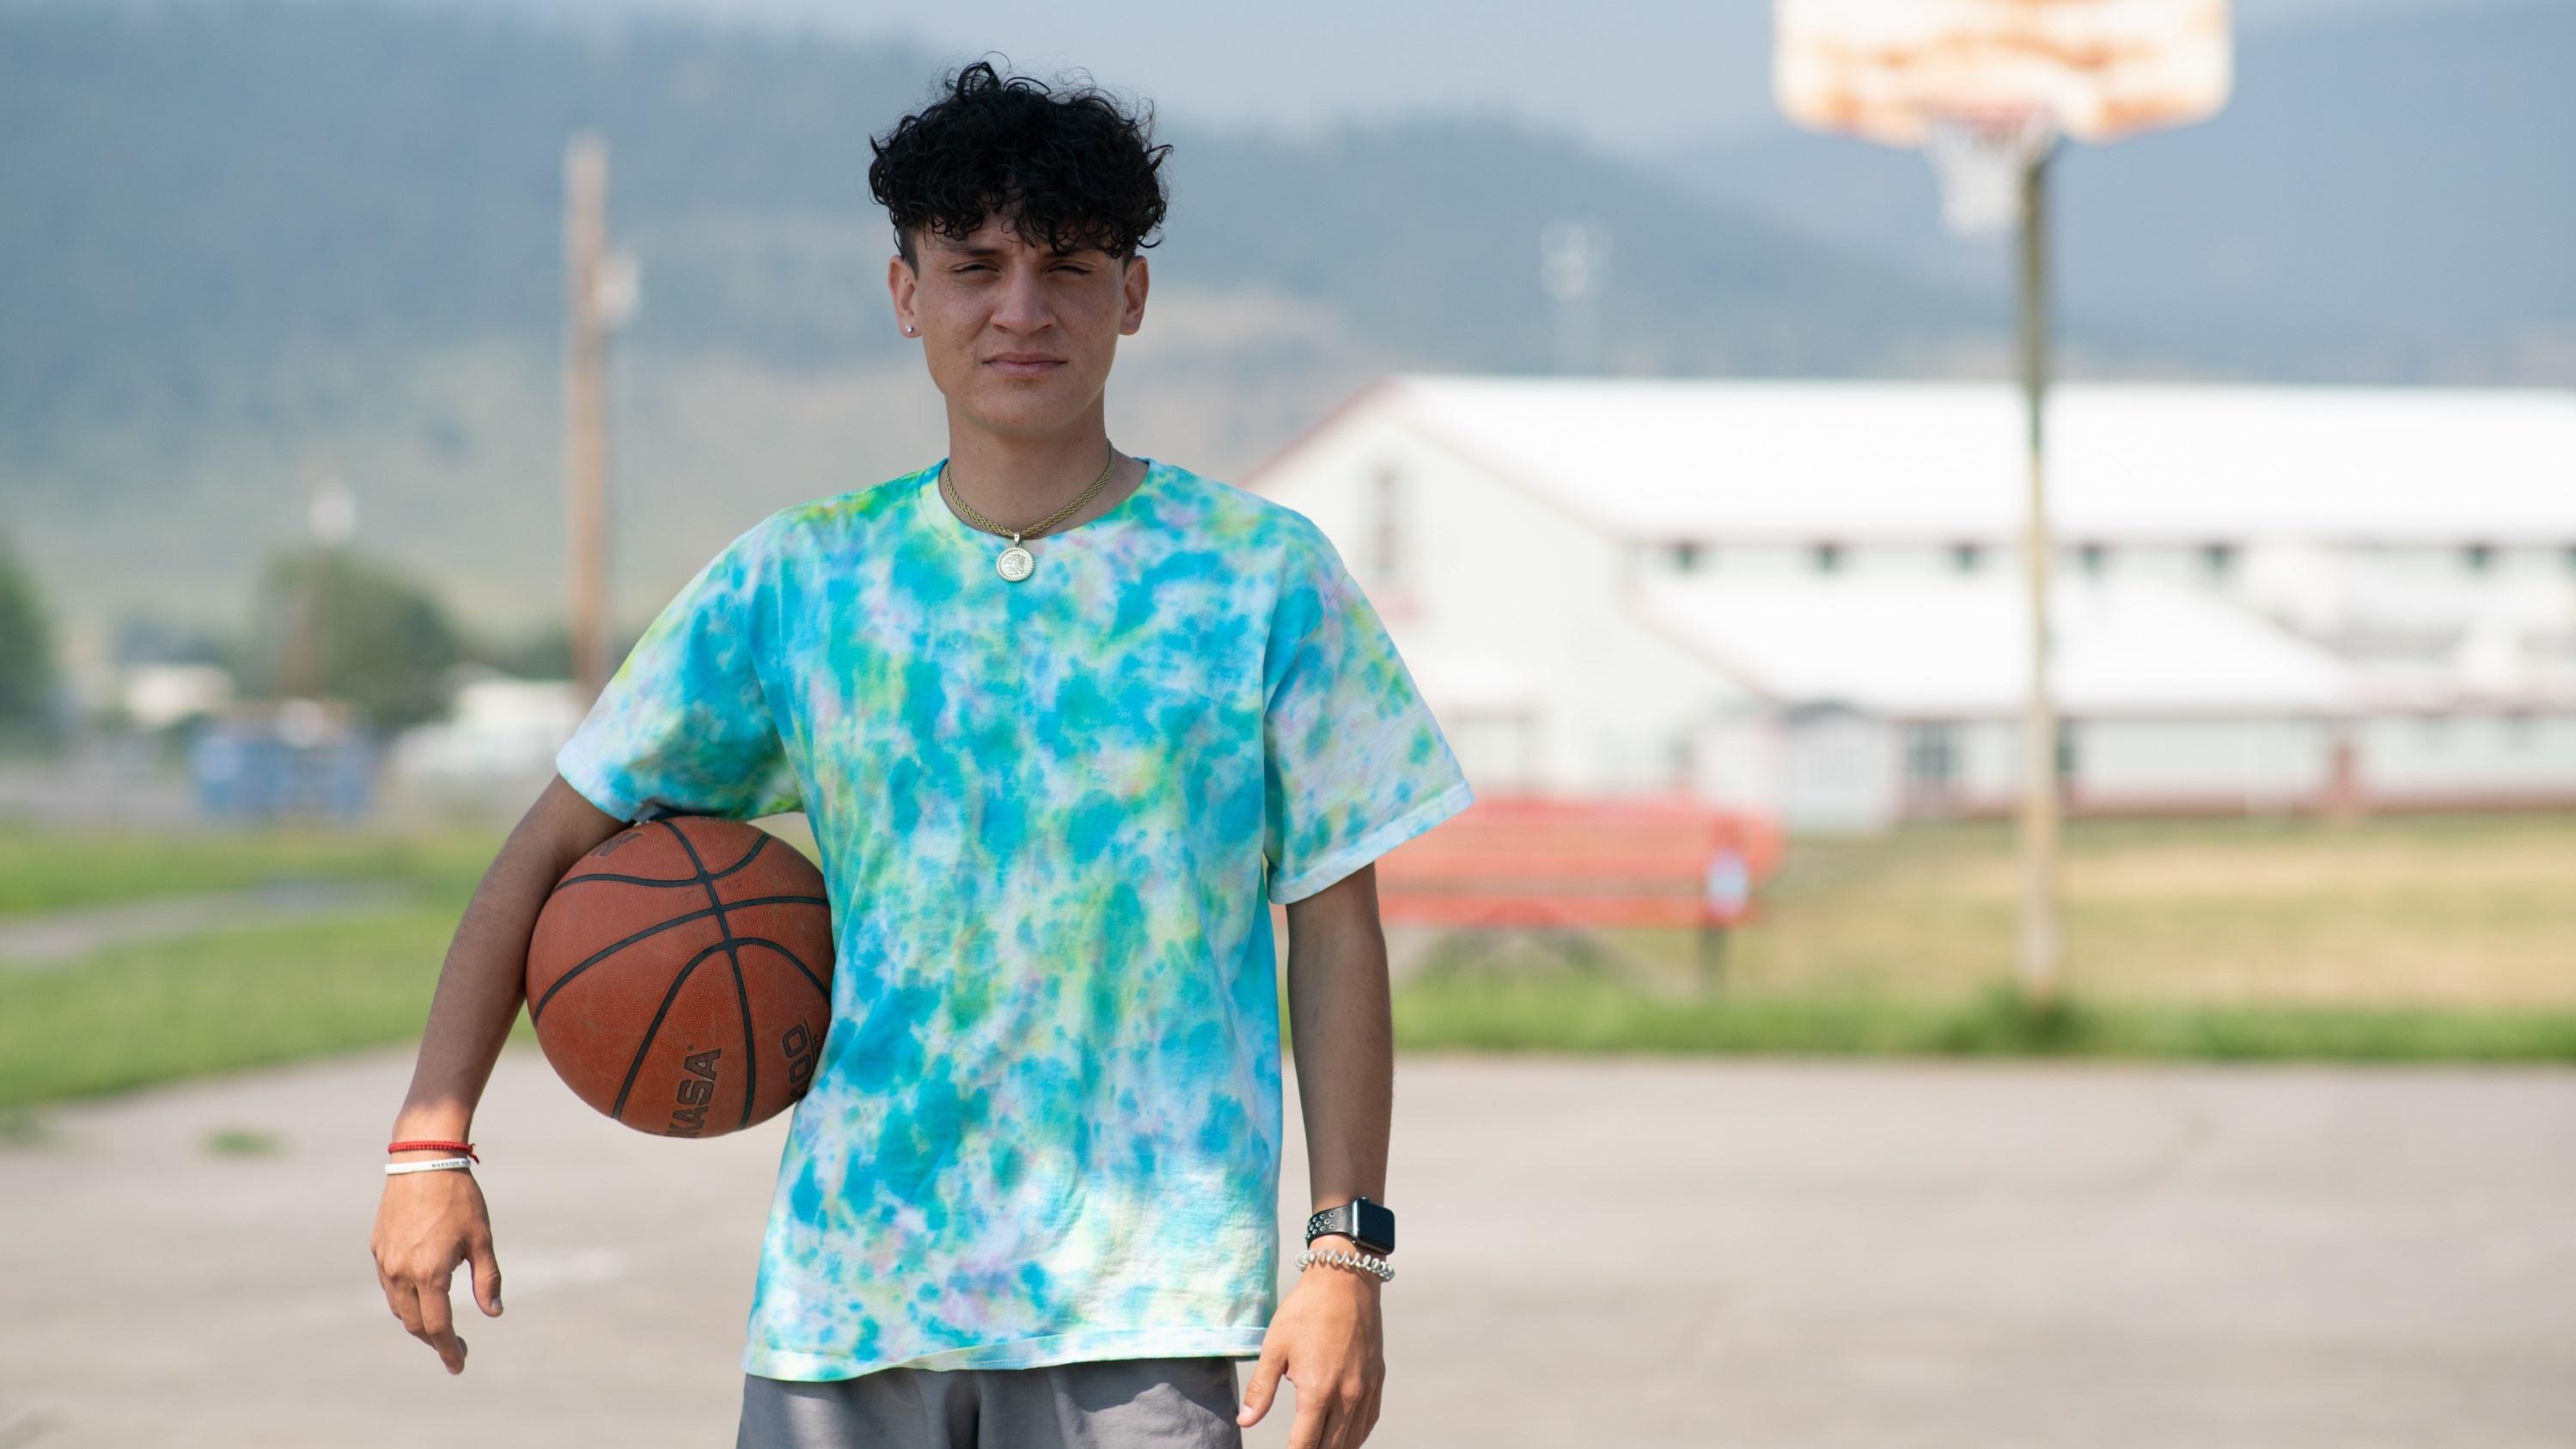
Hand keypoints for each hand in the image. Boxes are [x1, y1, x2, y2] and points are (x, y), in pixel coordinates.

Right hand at [371, 1161, 504, 1373]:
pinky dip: (404, 1298)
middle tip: (454, 1347)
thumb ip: (487, 1279)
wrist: (424, 1160)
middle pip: (414, 1322)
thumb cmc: (459, 1197)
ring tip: (438, 1324)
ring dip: (417, 1320)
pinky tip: (421, 1294)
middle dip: (434, 1340)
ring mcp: (385, 1261)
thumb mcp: (482, 1238)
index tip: (458, 1365)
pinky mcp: (378, 1247)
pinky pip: (389, 1284)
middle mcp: (401, 1272)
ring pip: (398, 1306)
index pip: (437, 1326)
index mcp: (430, 1273)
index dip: (449, 1349)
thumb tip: (494, 1313)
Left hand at [1236, 1240, 1384, 1448]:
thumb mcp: (1274, 1347)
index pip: (1305, 1443)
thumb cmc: (1306, 1311)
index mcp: (1317, 1390)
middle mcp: (1346, 1395)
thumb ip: (1261, 1389)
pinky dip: (1356, 1437)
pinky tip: (1344, 1438)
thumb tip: (1245, 1422)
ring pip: (1352, 1439)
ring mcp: (1365, 1389)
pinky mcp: (1377, 1379)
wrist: (1345, 1280)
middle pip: (1331, 1446)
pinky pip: (1369, 1421)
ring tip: (1318, 1448)